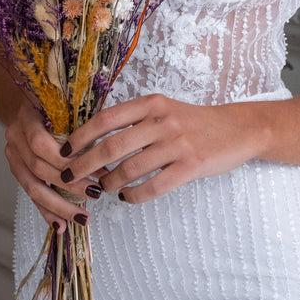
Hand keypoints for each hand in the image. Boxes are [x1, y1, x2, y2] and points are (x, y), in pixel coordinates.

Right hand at [4, 99, 102, 230]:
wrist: (27, 104)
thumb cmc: (55, 104)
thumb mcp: (67, 105)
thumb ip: (80, 122)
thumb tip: (108, 150)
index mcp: (27, 117)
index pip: (40, 144)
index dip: (65, 160)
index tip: (94, 169)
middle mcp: (15, 138)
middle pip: (39, 169)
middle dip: (69, 185)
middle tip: (95, 194)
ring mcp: (13, 156)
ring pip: (32, 188)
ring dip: (59, 205)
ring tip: (82, 218)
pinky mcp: (16, 170)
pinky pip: (30, 195)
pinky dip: (46, 211)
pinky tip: (60, 226)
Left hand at [58, 94, 261, 204]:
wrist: (236, 129)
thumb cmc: (193, 121)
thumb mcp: (163, 109)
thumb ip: (135, 119)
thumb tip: (94, 138)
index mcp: (151, 103)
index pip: (106, 119)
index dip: (81, 136)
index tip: (64, 151)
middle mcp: (162, 120)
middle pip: (112, 145)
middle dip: (85, 164)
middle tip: (68, 177)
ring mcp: (177, 143)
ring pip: (130, 168)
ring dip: (109, 183)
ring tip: (101, 188)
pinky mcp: (190, 165)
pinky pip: (154, 186)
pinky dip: (134, 195)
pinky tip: (127, 196)